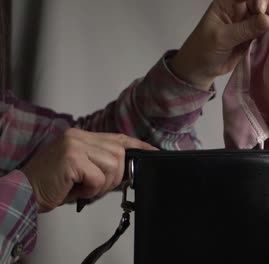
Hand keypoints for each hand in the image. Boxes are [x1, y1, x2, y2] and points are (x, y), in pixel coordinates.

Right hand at [21, 128, 156, 212]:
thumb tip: (128, 168)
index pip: (119, 138)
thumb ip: (102, 161)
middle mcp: (80, 136)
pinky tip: (75, 189)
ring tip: (82, 186)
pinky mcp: (72, 159)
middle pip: (119, 154)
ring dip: (101, 185)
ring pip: (112, 166)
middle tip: (95, 186)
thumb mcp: (82, 168)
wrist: (25, 192)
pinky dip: (90, 190)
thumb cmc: (53, 183)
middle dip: (115, 176)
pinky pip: (98, 178)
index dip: (139, 146)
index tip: (154, 152)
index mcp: (83, 136)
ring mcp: (75, 145)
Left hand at [169, 0, 268, 89]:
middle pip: (262, 3)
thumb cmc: (203, 49)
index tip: (260, 11)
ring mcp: (247, 24)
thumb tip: (267, 20)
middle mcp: (239, 10)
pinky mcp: (252, 37)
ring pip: (266, 18)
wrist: (200, 69)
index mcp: (228, 3)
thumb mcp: (221, 38)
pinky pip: (266, 33)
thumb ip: (244, 29)